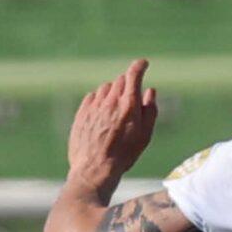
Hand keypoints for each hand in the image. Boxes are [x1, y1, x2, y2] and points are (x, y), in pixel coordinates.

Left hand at [67, 60, 159, 193]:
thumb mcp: (145, 135)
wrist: (95, 168)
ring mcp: (93, 105)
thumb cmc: (125, 154)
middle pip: (119, 81)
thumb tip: (149, 91)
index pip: (133, 75)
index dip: (139, 66)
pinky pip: (92, 97)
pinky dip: (99, 100)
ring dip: (113, 93)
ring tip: (117, 111)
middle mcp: (109, 101)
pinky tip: (103, 115)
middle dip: (127, 85)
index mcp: (128, 105)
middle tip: (132, 99)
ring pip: (105, 88)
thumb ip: (150, 110)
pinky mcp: (81, 112)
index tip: (144, 63)